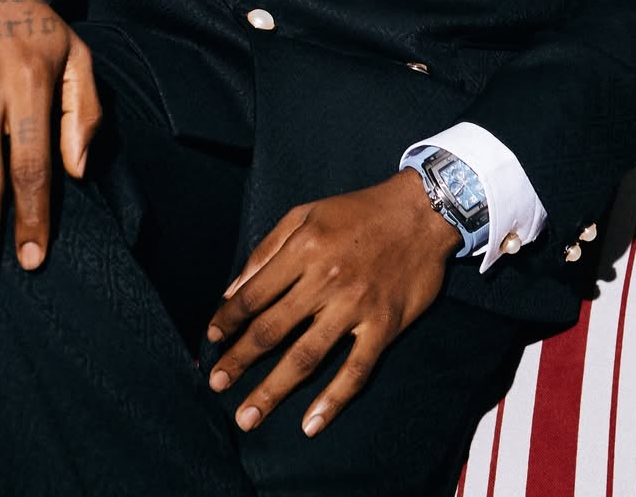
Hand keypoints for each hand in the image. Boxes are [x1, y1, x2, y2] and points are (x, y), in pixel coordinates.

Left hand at [206, 170, 458, 436]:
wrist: (422, 212)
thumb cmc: (358, 212)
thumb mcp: (306, 214)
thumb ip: (267, 250)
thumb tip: (233, 290)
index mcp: (304, 249)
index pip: (255, 294)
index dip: (229, 320)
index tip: (212, 340)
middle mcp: (326, 280)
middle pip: (273, 330)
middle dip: (240, 360)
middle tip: (217, 384)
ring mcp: (356, 306)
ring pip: (306, 356)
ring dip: (273, 390)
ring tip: (248, 416)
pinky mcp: (384, 326)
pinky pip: (356, 370)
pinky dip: (333, 400)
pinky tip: (311, 423)